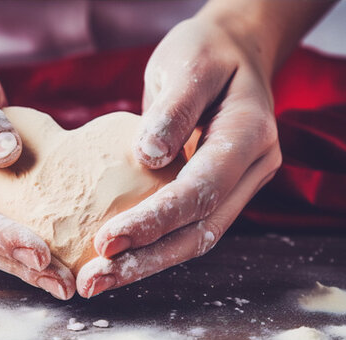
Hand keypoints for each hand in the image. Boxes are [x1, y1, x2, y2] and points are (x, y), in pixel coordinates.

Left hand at [76, 15, 286, 297]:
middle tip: (93, 281)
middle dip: (146, 260)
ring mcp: (239, 186)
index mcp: (251, 134)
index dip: (156, 219)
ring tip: (96, 281)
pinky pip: (186, 228)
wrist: (233, 52)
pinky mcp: (217, 194)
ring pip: (195, 239)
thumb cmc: (207, 52)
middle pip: (201, 230)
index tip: (107, 240)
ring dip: (145, 264)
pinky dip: (151, 247)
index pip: (202, 189)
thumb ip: (174, 109)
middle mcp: (252, 170)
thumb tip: (148, 157)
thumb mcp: (190, 63)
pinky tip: (114, 260)